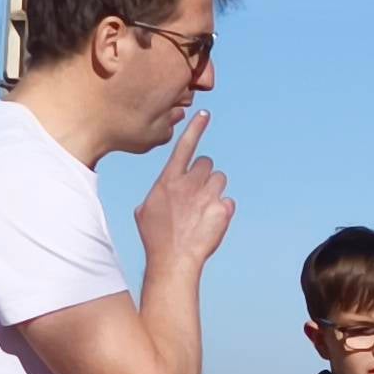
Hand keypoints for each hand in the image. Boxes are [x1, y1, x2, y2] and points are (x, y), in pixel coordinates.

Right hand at [133, 109, 233, 269]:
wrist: (173, 260)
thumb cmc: (156, 237)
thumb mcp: (145, 210)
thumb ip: (160, 191)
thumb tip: (167, 189)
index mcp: (168, 180)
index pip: (184, 146)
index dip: (195, 129)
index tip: (204, 114)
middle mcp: (189, 183)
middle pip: (207, 163)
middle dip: (204, 174)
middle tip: (196, 194)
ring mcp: (207, 195)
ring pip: (220, 179)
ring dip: (214, 190)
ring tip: (202, 210)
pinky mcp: (223, 209)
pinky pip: (228, 201)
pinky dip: (222, 210)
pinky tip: (210, 223)